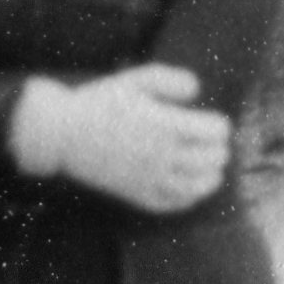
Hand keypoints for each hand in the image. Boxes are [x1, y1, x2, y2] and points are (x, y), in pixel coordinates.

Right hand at [17, 65, 232, 214]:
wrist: (63, 134)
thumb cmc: (101, 102)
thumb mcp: (134, 79)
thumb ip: (170, 79)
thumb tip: (198, 90)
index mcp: (165, 124)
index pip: (215, 132)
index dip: (220, 125)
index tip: (213, 121)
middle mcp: (162, 155)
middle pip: (212, 159)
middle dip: (219, 150)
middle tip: (215, 143)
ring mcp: (151, 178)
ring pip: (198, 186)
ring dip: (211, 176)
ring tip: (212, 168)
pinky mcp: (137, 195)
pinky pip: (173, 204)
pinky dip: (189, 198)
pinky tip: (192, 188)